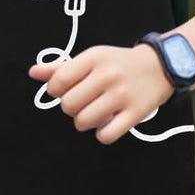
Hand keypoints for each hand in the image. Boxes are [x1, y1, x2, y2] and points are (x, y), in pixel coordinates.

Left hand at [28, 43, 172, 144]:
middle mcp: (107, 75)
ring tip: (94, 113)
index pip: (59, 82)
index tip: (65, 92)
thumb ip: (61, 67)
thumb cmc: (119, 64)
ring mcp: (122, 95)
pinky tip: (107, 124)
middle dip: (71, 108)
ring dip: (85, 122)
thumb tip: (34, 73)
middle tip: (83, 103)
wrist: (160, 66)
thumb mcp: (91, 59)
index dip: (55, 92)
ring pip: (84, 121)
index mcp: (93, 59)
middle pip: (69, 105)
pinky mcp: (135, 113)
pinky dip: (103, 134)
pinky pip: (107, 135)